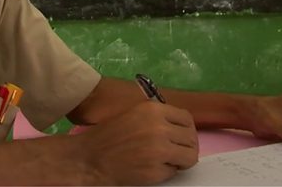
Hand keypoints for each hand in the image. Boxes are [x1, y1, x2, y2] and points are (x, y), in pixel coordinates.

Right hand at [76, 101, 198, 184]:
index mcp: (153, 110)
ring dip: (181, 160)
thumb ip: (157, 117)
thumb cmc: (108, 136)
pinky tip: (151, 168)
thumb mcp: (134, 114)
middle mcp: (160, 127)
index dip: (186, 129)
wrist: (89, 158)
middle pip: (192, 138)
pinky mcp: (157, 170)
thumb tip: (180, 126)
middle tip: (174, 152)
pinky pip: (175, 171)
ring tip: (166, 160)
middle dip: (185, 146)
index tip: (180, 136)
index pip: (187, 119)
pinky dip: (167, 172)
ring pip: (190, 156)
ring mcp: (160, 150)